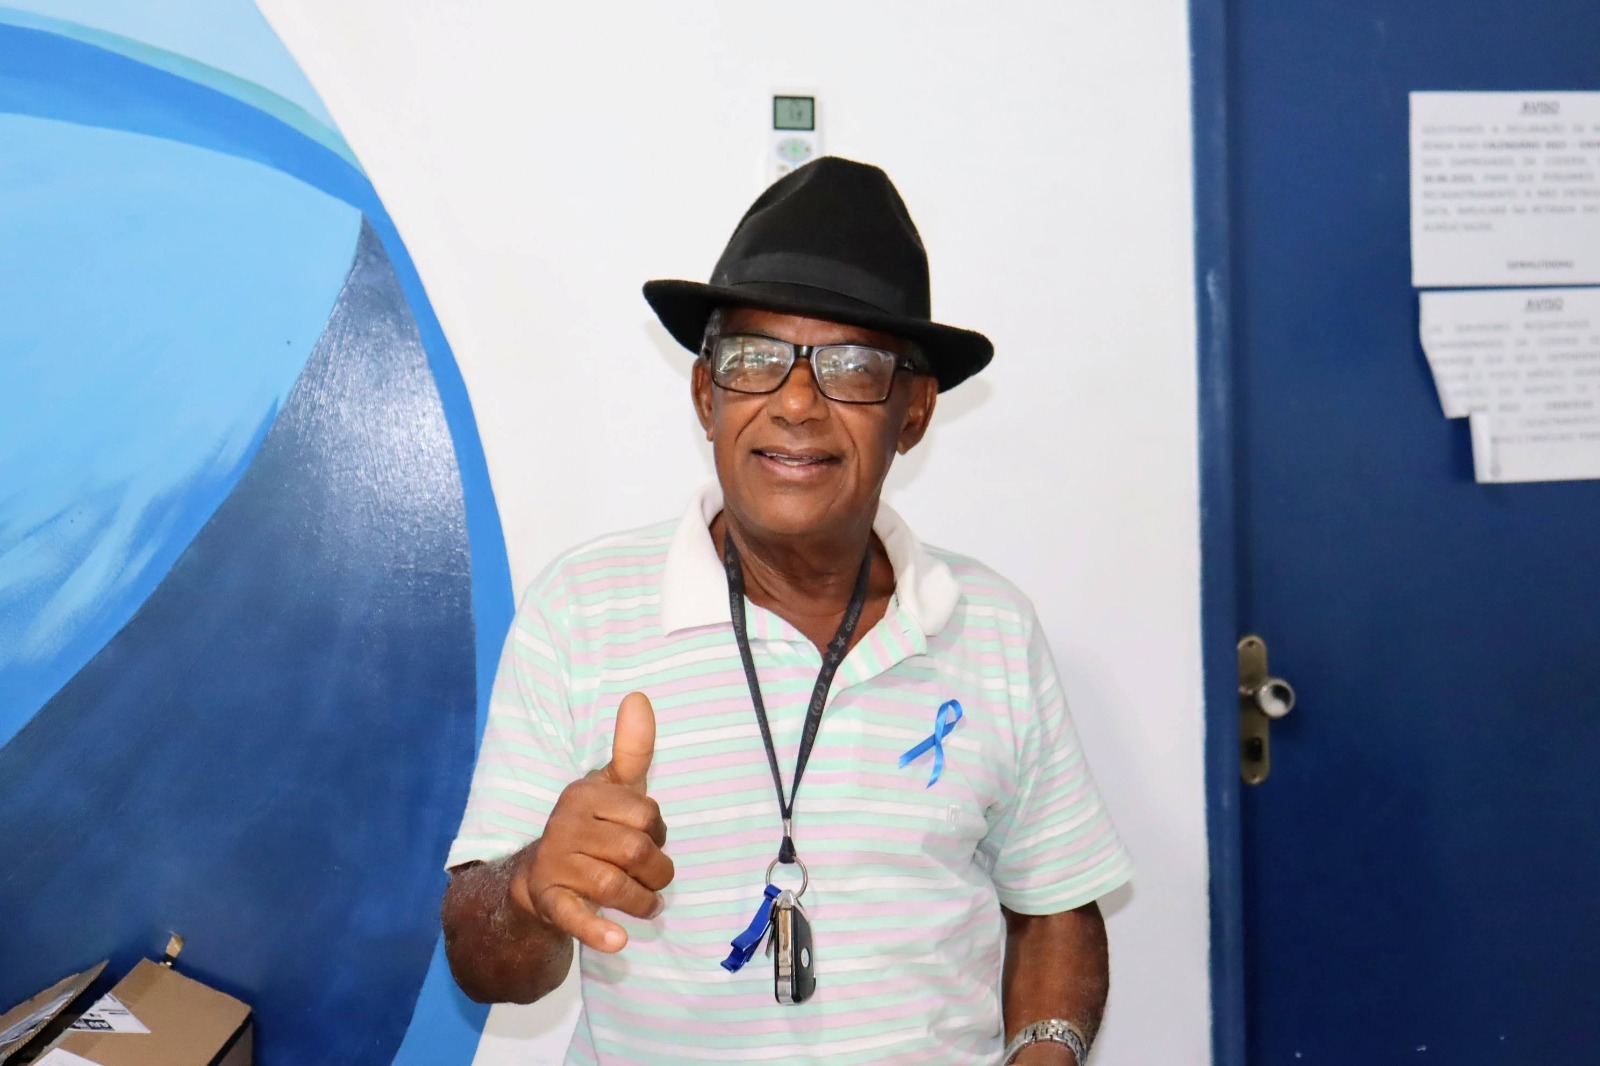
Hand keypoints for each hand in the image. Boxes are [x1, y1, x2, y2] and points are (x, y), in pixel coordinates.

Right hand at [513, 691, 673, 952]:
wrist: (534, 879)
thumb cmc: (589, 828)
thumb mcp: (611, 788)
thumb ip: (631, 748)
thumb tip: (639, 696)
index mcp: (584, 793)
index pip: (645, 813)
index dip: (658, 832)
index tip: (652, 839)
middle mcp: (565, 824)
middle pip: (635, 851)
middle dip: (657, 870)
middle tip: (656, 878)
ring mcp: (554, 863)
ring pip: (614, 885)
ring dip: (642, 901)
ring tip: (649, 905)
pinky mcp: (547, 901)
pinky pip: (573, 915)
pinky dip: (596, 930)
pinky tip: (618, 941)